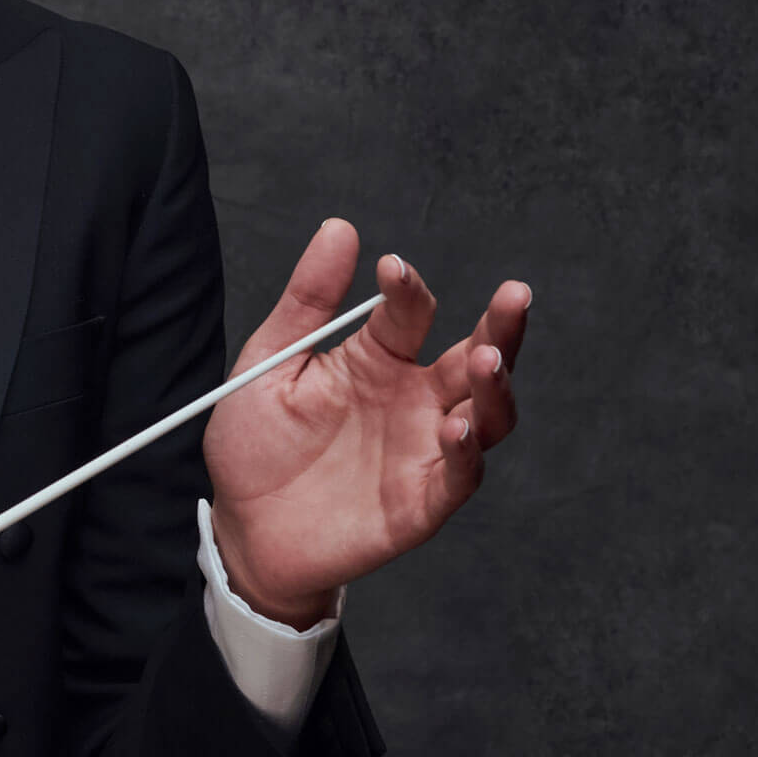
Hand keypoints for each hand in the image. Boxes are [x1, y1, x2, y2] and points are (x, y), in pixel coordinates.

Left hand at [201, 217, 530, 624]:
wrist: (243, 528)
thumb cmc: (256, 445)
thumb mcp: (269, 364)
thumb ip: (306, 301)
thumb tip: (341, 228)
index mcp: (377, 360)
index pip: (410, 313)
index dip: (406, 288)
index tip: (391, 267)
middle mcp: (413, 401)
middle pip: (477, 357)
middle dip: (501, 326)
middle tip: (513, 294)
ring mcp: (422, 450)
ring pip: (486, 415)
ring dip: (496, 388)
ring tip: (489, 359)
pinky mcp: (422, 502)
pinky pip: (460, 476)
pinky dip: (466, 453)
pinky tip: (457, 428)